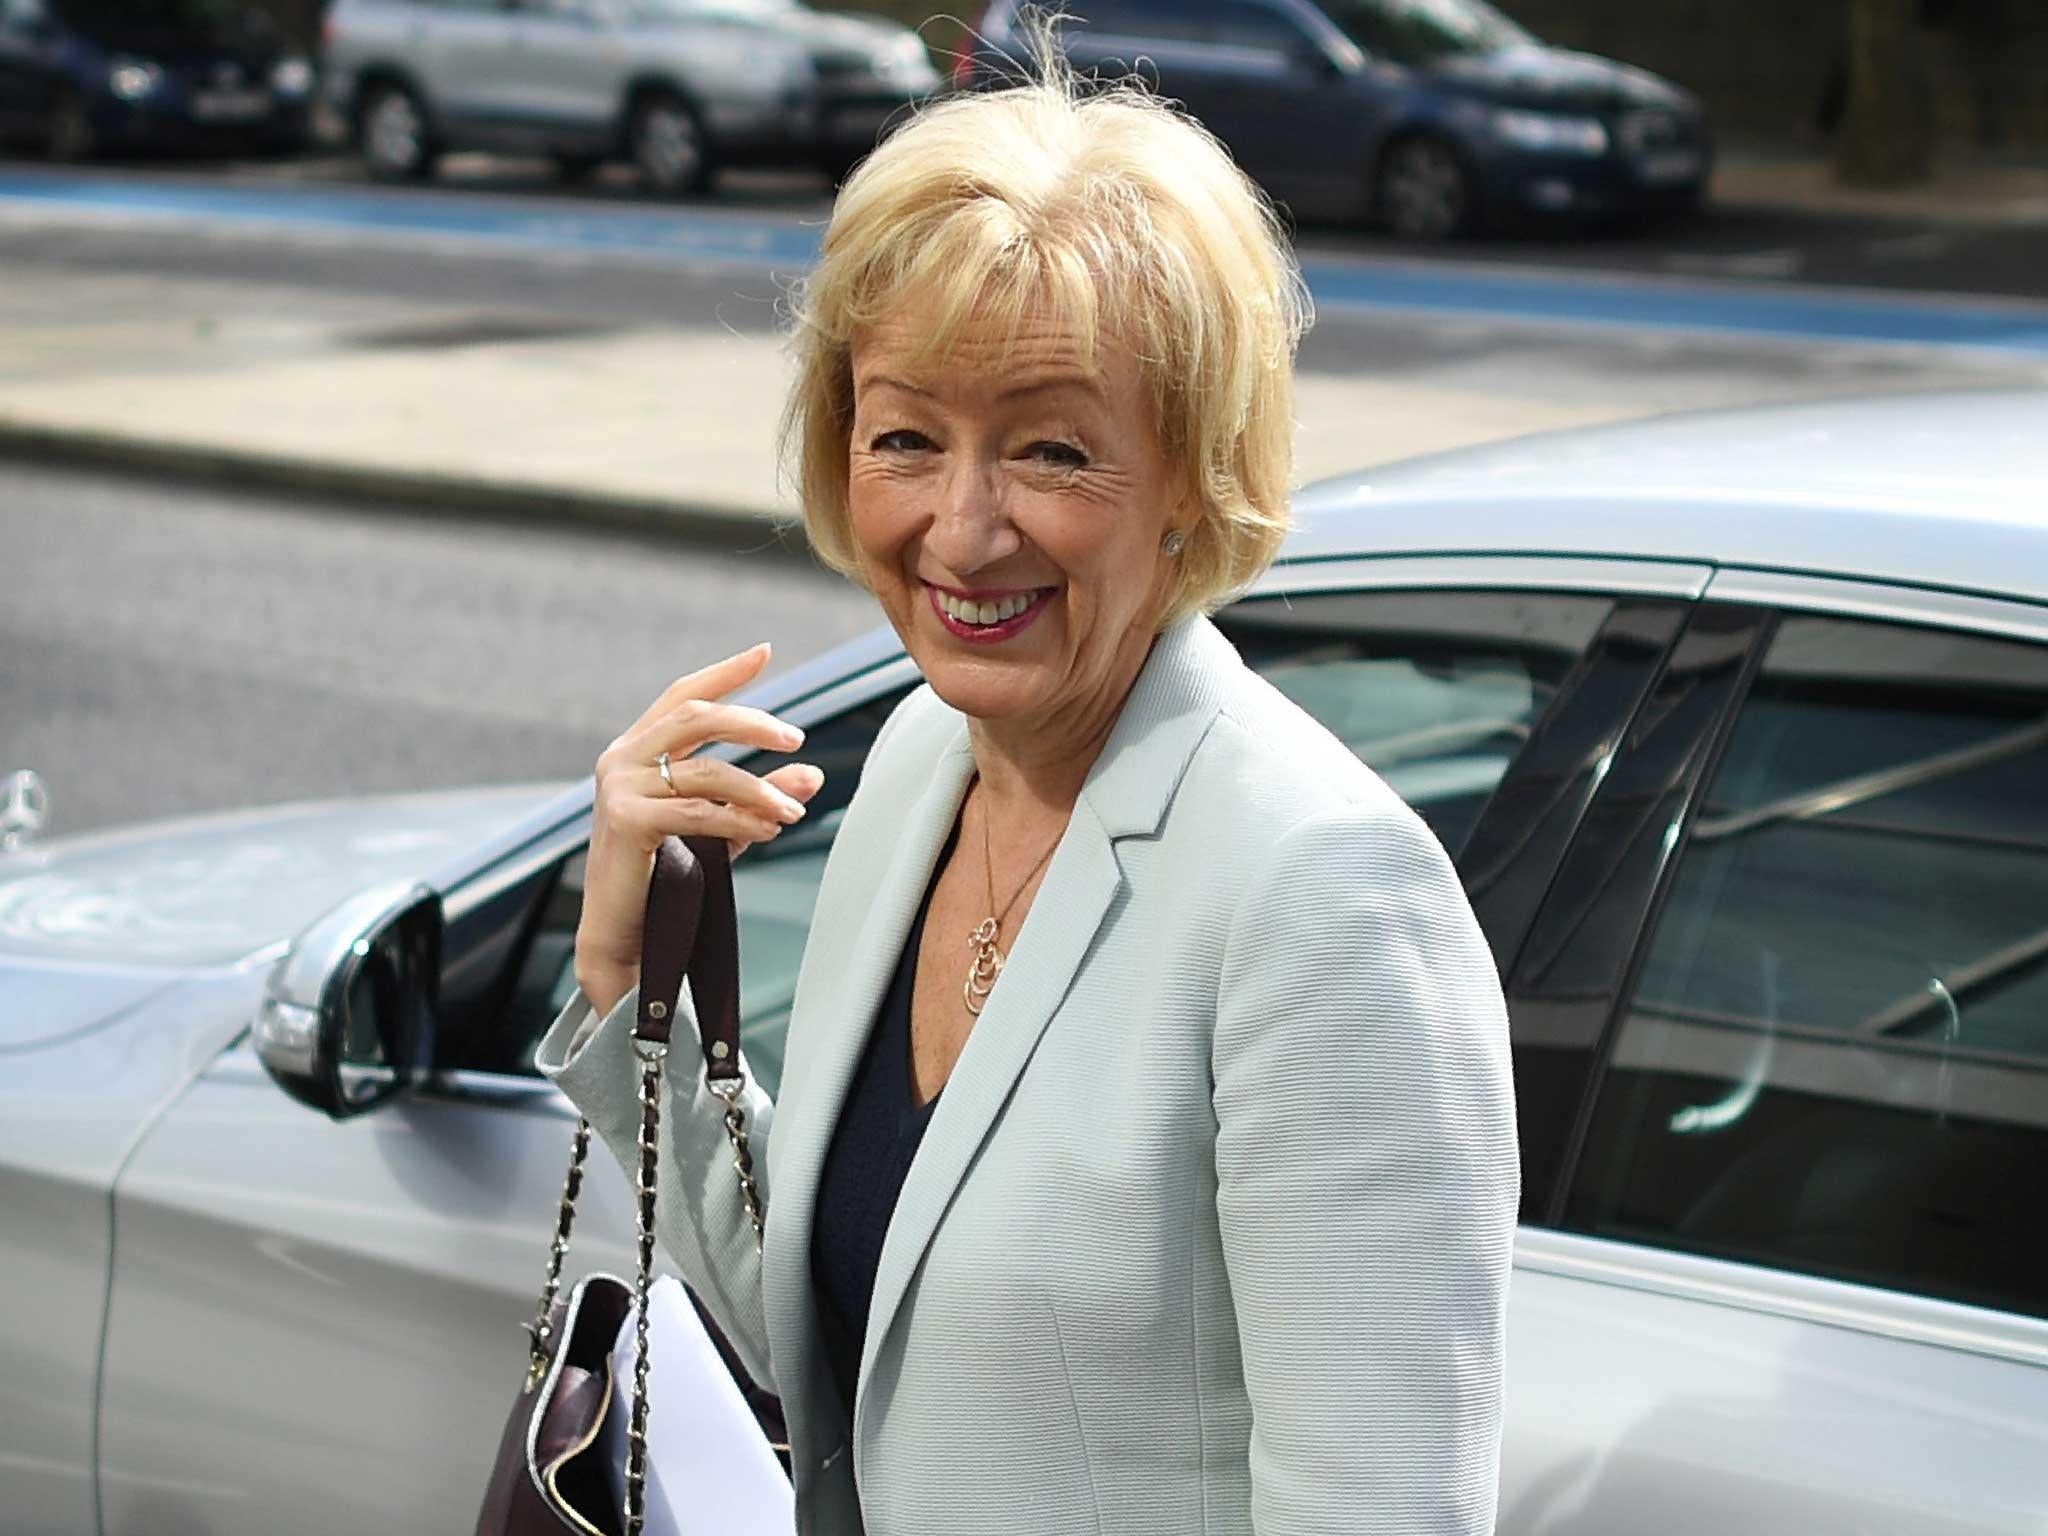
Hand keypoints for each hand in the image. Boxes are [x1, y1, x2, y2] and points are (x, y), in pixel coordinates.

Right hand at [575, 642, 824, 1015]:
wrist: (627, 935)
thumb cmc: (670, 877)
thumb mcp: (722, 827)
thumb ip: (761, 797)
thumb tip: (815, 774)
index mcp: (635, 750)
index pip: (683, 695)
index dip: (724, 673)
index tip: (766, 652)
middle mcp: (620, 759)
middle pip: (695, 716)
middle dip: (751, 722)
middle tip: (796, 738)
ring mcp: (618, 788)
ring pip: (706, 771)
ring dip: (759, 789)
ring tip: (793, 811)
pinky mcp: (625, 822)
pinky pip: (697, 810)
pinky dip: (740, 820)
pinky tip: (770, 829)